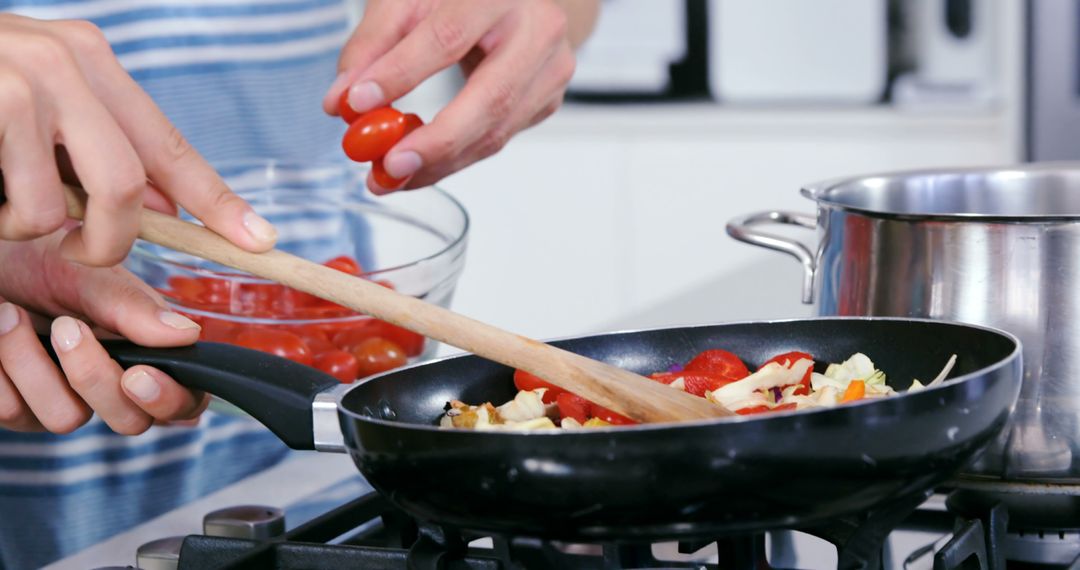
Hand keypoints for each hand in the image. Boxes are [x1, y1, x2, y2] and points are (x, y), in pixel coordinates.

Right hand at [0, 14, 277, 265]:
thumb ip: (98, 157)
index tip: (260, 238)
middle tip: (83, 253)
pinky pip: (30, 206)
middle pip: (133, 181)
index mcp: (91, 61)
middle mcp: (70, 60)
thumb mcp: (33, 120)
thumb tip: (167, 207)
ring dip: (37, 228)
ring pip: (78, 201)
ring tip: (3, 210)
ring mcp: (32, 77)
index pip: (168, 143)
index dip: (216, 200)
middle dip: (113, 239)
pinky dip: (5, 224)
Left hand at [0, 233, 206, 433]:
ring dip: (31, 364)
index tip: (136, 374)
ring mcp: (65, 400)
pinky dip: (0, 370)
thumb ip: (133, 308)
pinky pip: (16, 412)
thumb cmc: (39, 257)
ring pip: (66, 420)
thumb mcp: (88, 275)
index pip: (184, 400)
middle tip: (65, 326)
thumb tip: (188, 334)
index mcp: (145, 349)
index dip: (169, 399)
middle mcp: (112, 383)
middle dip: (93, 377)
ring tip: (9, 314)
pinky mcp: (20, 407)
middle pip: (130, 422)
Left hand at [323, 0, 598, 192]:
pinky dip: (454, 159)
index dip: (402, 73)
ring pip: (496, 131)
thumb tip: (341, 103)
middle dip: (436, 141)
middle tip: (389, 166)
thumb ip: (373, 45)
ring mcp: (551, 70)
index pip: (448, 36)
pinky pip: (497, 140)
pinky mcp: (547, 101)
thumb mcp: (410, 0)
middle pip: (491, 98)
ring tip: (391, 175)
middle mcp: (537, 29)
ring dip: (440, 162)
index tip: (358, 103)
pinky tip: (421, 164)